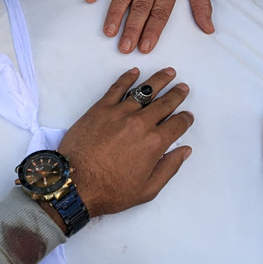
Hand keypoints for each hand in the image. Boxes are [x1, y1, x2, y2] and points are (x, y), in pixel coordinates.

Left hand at [58, 67, 193, 217]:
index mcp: (154, 143)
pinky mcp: (100, 109)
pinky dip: (127, 78)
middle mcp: (140, 123)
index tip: (187, 116)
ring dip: (158, 80)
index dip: (185, 119)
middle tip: (183, 88)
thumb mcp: (147, 189)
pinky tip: (134, 73)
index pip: (177, 125)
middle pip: (165, 103)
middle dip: (177, 94)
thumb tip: (184, 151)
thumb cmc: (110, 191)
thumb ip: (169, 168)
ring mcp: (120, 113)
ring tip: (168, 73)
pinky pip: (117, 88)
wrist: (75, 184)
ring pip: (144, 91)